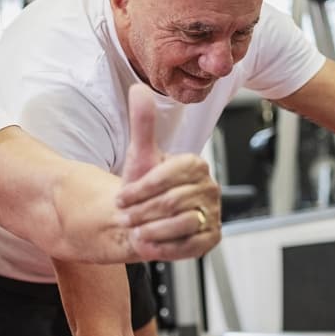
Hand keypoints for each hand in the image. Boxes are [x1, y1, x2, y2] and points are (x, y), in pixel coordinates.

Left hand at [116, 84, 220, 259]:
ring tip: (136, 230)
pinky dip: (165, 247)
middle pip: (172, 201)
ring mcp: (213, 213)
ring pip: (181, 223)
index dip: (140, 189)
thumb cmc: (141, 187)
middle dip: (142, 211)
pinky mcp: (212, 237)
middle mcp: (209, 187)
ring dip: (151, 229)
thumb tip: (139, 89)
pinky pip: (190, 245)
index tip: (121, 198)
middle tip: (125, 217)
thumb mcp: (140, 154)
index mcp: (195, 164)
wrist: (142, 217)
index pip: (168, 176)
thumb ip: (142, 123)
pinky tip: (149, 243)